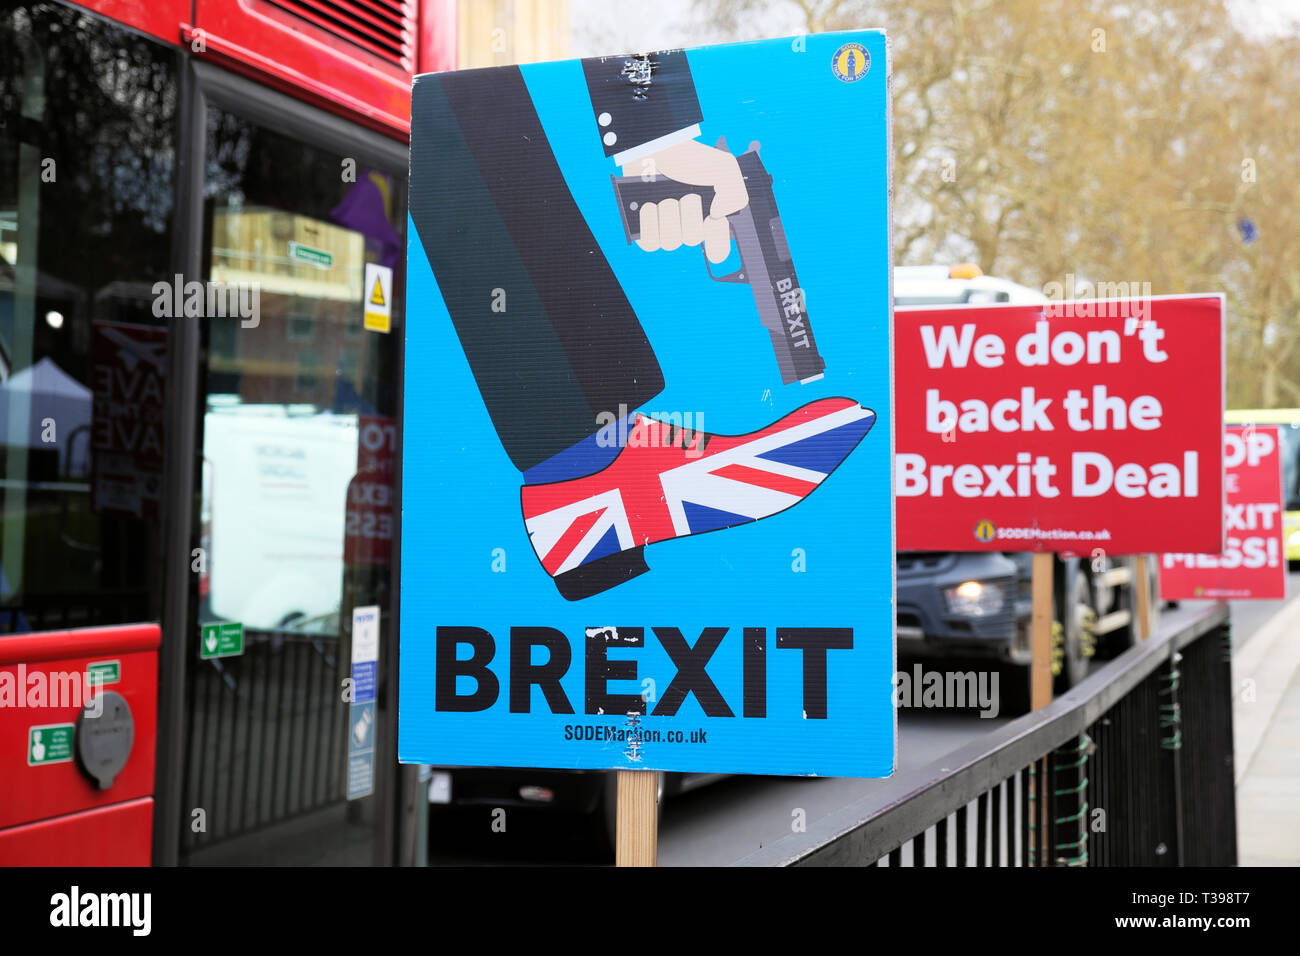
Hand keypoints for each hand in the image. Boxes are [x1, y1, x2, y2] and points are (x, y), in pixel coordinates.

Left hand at [620, 139, 747, 263]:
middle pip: (693, 239)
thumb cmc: (686, 156)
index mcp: (710, 215)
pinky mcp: (645, 229)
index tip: (712, 221)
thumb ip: (735, 193)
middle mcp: (689, 224)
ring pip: (671, 242)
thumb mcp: (724, 167)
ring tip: (664, 197)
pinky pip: (650, 243)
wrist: (652, 149)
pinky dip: (650, 223)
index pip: (719, 245)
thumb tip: (719, 216)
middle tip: (684, 194)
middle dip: (688, 213)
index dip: (718, 242)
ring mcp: (666, 228)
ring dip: (668, 215)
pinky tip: (649, 205)